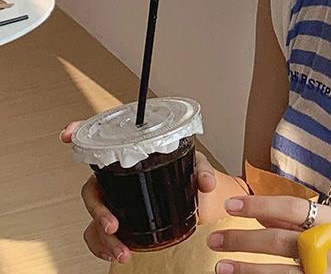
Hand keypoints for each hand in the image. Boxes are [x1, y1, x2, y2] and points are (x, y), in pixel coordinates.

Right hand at [59, 120, 219, 263]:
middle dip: (98, 210)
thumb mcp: (197, 167)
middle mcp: (117, 177)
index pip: (102, 140)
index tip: (67, 134)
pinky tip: (118, 254)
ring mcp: (114, 200)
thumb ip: (202, 171)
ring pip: (93, 219)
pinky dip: (103, 247)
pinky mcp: (118, 221)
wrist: (198, 201)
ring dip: (102, 238)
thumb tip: (205, 183)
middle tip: (113, 226)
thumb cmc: (190, 175)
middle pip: (92, 190)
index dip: (80, 132)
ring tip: (122, 251)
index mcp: (132, 155)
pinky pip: (98, 236)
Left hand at [206, 194, 330, 273]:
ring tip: (220, 266)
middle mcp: (330, 247)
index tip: (232, 204)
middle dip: (242, 239)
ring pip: (276, 272)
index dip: (259, 204)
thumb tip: (265, 213)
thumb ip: (304, 220)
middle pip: (278, 240)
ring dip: (245, 269)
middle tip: (214, 238)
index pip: (292, 207)